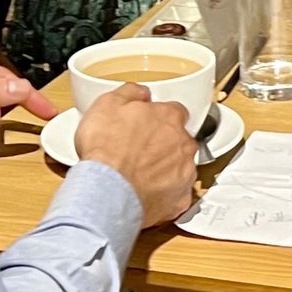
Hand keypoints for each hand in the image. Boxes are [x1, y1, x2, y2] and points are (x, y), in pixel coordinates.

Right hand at [73, 86, 196, 228]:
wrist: (106, 191)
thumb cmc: (105, 150)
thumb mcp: (106, 105)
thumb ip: (129, 93)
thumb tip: (140, 92)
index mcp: (169, 118)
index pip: (175, 111)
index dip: (160, 118)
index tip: (148, 125)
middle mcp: (183, 144)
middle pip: (181, 140)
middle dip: (165, 144)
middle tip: (140, 152)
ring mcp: (185, 172)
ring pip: (182, 167)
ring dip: (167, 169)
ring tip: (141, 175)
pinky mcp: (180, 199)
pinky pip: (178, 194)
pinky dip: (166, 194)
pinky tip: (147, 194)